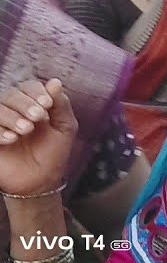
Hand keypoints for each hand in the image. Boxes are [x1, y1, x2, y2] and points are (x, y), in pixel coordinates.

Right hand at [0, 79, 77, 196]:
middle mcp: (14, 110)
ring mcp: (1, 124)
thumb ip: (61, 104)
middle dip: (25, 104)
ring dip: (12, 116)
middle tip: (37, 118)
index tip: (47, 104)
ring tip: (26, 130)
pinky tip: (11, 139)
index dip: (36, 92)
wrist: (40, 181)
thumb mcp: (64, 127)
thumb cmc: (54, 152)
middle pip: (11, 94)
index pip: (28, 86)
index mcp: (33, 104)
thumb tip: (55, 82)